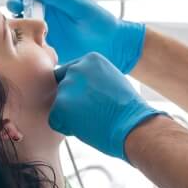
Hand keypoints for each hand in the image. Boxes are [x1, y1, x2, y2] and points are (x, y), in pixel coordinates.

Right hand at [6, 0, 144, 72]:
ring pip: (24, 32)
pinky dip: (26, 48)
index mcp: (51, 3)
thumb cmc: (99, 20)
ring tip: (18, 31)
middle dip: (14, 13)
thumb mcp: (78, 4)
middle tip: (16, 14)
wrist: (114, 45)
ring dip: (18, 30)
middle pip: (21, 14)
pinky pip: (32, 49)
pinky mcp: (49, 51)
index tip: (17, 0)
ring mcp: (46, 35)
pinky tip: (25, 47)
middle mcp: (45, 18)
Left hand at [49, 53, 165, 160]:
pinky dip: (66, 128)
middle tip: (95, 112)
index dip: (82, 92)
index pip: (72, 74)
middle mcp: (76, 69)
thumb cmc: (127, 108)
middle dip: (74, 103)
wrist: (132, 125)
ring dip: (71, 115)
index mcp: (90, 59)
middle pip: (64, 89)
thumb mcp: (111, 80)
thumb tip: (80, 85)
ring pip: (59, 104)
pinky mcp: (60, 105)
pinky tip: (86, 128)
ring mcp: (67, 86)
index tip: (97, 100)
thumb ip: (93, 78)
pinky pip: (55, 120)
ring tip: (92, 119)